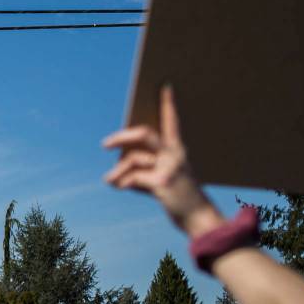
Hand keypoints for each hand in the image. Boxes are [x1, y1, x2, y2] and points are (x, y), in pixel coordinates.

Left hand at [102, 86, 224, 237]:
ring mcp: (169, 168)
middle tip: (105, 144)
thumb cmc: (179, 196)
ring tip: (108, 180)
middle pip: (144, 135)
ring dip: (117, 170)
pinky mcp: (162, 183)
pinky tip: (119, 187)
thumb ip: (146, 167)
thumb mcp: (166, 176)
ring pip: (133, 159)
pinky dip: (122, 183)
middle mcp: (175, 155)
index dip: (168, 104)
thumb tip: (118, 167)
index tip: (165, 85)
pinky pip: (133, 178)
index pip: (172, 121)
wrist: (198, 218)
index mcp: (178, 150)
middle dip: (122, 137)